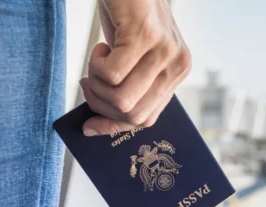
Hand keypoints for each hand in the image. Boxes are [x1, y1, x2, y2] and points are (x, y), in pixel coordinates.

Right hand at [79, 0, 190, 135]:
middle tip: (88, 82)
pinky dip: (95, 65)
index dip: (114, 126)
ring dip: (96, 85)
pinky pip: (111, 75)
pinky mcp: (145, 37)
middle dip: (101, 105)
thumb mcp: (133, 58)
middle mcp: (177, 66)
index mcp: (177, 74)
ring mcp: (164, 52)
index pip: (147, 119)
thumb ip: (129, 87)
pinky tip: (101, 46)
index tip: (89, 126)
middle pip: (133, 115)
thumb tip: (98, 125)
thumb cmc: (126, 20)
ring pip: (122, 100)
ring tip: (96, 61)